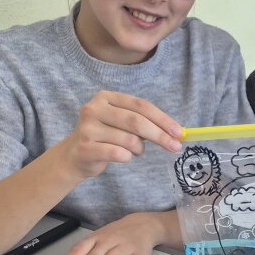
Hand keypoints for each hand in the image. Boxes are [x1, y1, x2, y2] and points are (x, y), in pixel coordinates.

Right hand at [61, 91, 181, 180]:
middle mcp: (94, 108)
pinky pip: (119, 153)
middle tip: (175, 147)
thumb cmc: (106, 137)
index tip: (179, 132)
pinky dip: (127, 157)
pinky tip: (123, 156)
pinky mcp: (85, 147)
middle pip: (136, 121)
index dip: (162, 119)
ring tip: (134, 151)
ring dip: (139, 149)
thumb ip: (144, 122)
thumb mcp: (122, 123)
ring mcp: (87, 127)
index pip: (141, 105)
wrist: (75, 156)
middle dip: (160, 135)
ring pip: (129, 140)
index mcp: (106, 97)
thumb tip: (176, 132)